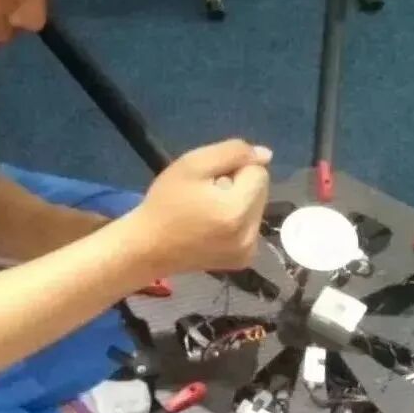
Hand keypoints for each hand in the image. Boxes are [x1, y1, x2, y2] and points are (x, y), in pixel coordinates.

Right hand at [127, 138, 271, 274]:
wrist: (147, 247)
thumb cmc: (164, 203)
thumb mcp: (192, 164)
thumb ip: (232, 152)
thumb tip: (266, 155)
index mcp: (237, 210)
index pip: (258, 172)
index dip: (233, 169)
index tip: (208, 180)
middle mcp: (249, 235)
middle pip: (260, 190)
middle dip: (238, 186)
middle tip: (205, 194)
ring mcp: (248, 250)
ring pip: (257, 207)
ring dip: (238, 202)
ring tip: (207, 210)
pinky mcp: (243, 259)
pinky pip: (251, 226)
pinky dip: (237, 220)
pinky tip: (213, 225)